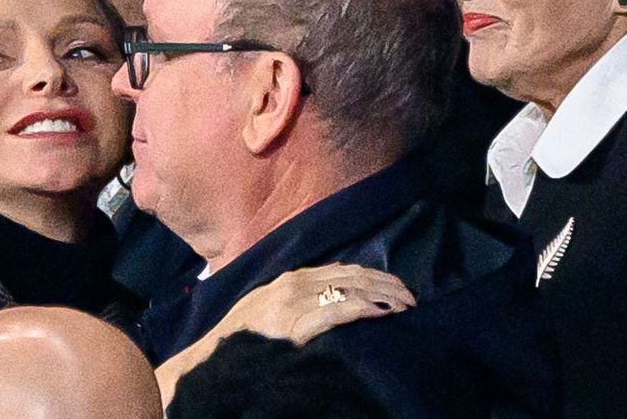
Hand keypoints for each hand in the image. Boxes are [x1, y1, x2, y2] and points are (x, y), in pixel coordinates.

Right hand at [155, 263, 414, 407]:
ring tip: (405, 304)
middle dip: (385, 282)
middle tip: (410, 295)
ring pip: (350, 289)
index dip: (372, 274)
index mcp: (289, 279)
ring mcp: (296, 302)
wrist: (217, 357)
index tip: (395, 284)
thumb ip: (293, 298)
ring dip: (382, 295)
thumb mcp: (266, 306)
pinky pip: (338, 311)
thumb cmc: (241, 338)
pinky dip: (364, 309)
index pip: (341, 270)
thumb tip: (324, 297)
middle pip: (351, 275)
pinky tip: (382, 313)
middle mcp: (295, 283)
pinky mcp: (297, 323)